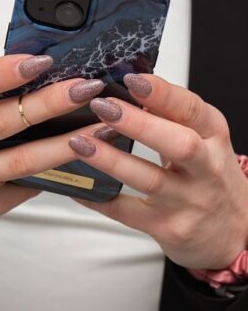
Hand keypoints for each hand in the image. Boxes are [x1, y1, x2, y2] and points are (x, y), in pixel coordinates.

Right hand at [0, 54, 105, 246]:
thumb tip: (32, 65)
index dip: (4, 72)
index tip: (43, 61)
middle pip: (1, 122)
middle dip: (50, 103)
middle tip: (88, 88)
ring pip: (21, 160)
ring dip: (66, 142)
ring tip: (102, 126)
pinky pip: (24, 185)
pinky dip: (54, 169)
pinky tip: (79, 156)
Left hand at [69, 74, 247, 269]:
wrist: (232, 231)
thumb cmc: (208, 175)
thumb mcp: (201, 138)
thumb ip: (169, 114)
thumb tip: (126, 86)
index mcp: (213, 137)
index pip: (192, 110)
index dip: (162, 93)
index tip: (132, 79)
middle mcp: (206, 169)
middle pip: (178, 144)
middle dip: (138, 123)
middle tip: (102, 106)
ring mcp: (188, 202)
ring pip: (150, 179)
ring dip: (112, 159)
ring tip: (80, 142)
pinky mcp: (168, 228)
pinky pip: (128, 213)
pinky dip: (99, 198)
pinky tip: (77, 186)